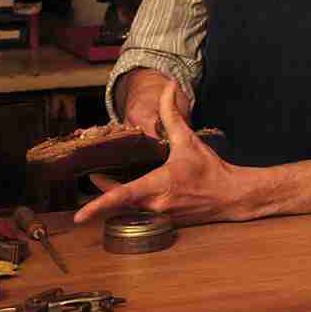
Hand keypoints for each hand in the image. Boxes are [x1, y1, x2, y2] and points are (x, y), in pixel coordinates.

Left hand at [75, 82, 255, 227]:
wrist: (232, 196)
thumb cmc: (209, 169)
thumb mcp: (188, 140)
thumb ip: (172, 114)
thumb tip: (169, 87)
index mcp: (157, 185)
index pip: (121, 197)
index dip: (97, 206)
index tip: (78, 217)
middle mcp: (155, 206)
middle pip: (118, 203)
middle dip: (105, 191)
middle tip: (95, 177)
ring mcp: (160, 218)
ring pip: (129, 211)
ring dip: (119, 200)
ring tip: (111, 185)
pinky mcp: (165, 224)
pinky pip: (142, 215)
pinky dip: (135, 206)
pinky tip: (137, 195)